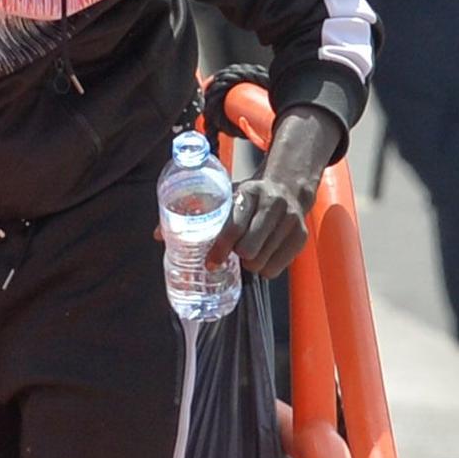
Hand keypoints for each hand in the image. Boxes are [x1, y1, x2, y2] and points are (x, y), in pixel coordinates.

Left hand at [207, 106, 343, 277]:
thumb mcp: (225, 195)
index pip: (233, 226)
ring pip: (263, 261)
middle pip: (249, 249)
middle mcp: (273, 206)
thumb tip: (157, 235)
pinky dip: (266, 269)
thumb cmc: (247, 196)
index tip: (209, 262)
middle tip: (230, 255)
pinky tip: (261, 257)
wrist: (288, 188)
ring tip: (246, 254)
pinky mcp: (301, 237)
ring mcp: (291, 221)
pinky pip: (278, 268)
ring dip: (250, 264)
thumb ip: (195, 213)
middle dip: (235, 257)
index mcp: (249, 193)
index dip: (220, 247)